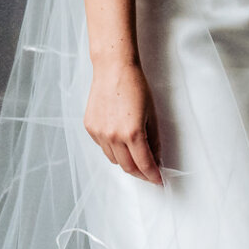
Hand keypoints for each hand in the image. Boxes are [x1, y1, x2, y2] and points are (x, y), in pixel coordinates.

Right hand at [85, 58, 162, 184]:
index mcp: (133, 133)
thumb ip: (154, 139)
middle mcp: (113, 136)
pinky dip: (112, 149)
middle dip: (140, 173)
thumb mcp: (152, 114)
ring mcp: (99, 132)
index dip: (153, 176)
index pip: (144, 165)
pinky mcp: (90, 127)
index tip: (158, 180)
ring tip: (135, 156)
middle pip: (128, 167)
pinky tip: (120, 140)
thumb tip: (156, 157)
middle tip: (149, 173)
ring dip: (125, 162)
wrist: (113, 68)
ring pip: (113, 160)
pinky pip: (102, 147)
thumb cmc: (134, 85)